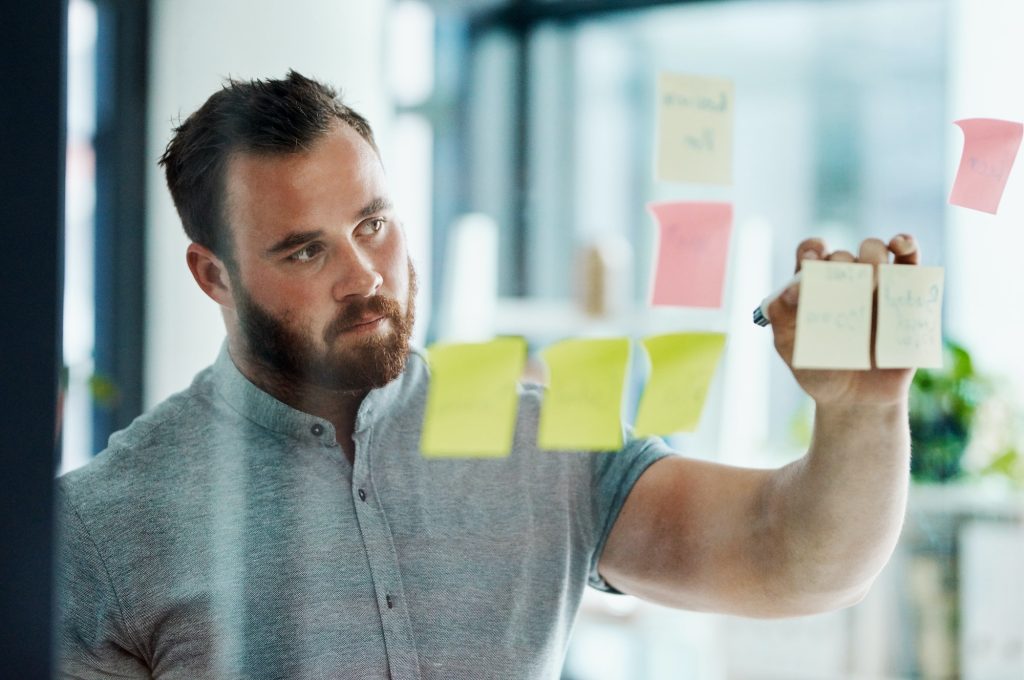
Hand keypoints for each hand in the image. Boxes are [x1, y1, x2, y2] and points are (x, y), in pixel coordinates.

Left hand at [767, 234, 919, 406]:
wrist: (856, 401)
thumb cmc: (819, 371)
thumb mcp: (792, 348)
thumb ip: (783, 317)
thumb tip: (789, 289)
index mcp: (813, 286)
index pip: (811, 253)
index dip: (812, 250)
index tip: (812, 262)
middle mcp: (844, 280)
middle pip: (843, 255)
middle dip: (842, 265)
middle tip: (846, 291)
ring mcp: (876, 286)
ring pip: (876, 250)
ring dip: (873, 253)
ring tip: (871, 278)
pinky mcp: (905, 296)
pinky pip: (910, 263)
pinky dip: (907, 246)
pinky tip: (901, 245)